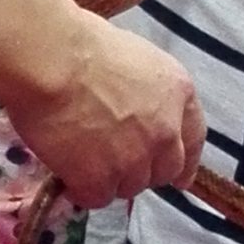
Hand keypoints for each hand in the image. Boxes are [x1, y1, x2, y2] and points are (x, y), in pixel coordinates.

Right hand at [8, 12, 204, 207]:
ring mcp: (135, 158)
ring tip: (80, 160)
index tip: (179, 179)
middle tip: (111, 163)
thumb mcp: (134, 59)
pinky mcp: (102, 179)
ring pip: (128, 187)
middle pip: (163, 171)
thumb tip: (134, 112)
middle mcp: (166, 130)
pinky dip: (81, 190)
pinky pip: (97, 197)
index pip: (194, 139)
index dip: (186, 162)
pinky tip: (66, 175)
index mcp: (178, 92)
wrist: (49, 60)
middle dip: (141, 171)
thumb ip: (146, 93)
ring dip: (108, 179)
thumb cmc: (80, 45)